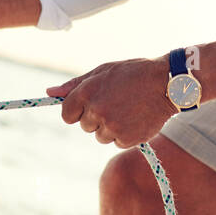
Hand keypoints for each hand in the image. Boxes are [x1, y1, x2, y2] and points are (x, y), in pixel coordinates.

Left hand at [45, 57, 173, 149]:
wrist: (166, 84)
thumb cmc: (132, 74)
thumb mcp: (102, 72)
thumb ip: (74, 85)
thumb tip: (49, 93)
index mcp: (86, 92)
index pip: (67, 115)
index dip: (77, 112)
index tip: (89, 107)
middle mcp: (96, 111)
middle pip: (84, 126)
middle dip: (96, 118)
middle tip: (116, 103)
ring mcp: (111, 127)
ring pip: (100, 136)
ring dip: (110, 128)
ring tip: (127, 110)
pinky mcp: (126, 139)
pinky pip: (116, 143)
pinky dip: (124, 135)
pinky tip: (136, 119)